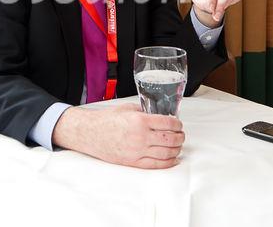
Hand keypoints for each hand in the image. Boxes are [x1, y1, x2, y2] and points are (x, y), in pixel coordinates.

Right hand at [52, 103, 184, 168]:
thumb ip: (144, 111)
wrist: (91, 133)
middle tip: (181, 134)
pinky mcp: (134, 162)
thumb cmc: (107, 120)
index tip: (178, 124)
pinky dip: (168, 162)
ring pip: (166, 153)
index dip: (177, 124)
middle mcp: (140, 137)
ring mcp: (137, 151)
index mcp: (139, 120)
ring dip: (176, 149)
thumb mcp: (127, 109)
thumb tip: (159, 115)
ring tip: (178, 145)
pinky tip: (173, 158)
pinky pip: (156, 164)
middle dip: (179, 137)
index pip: (168, 123)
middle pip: (170, 139)